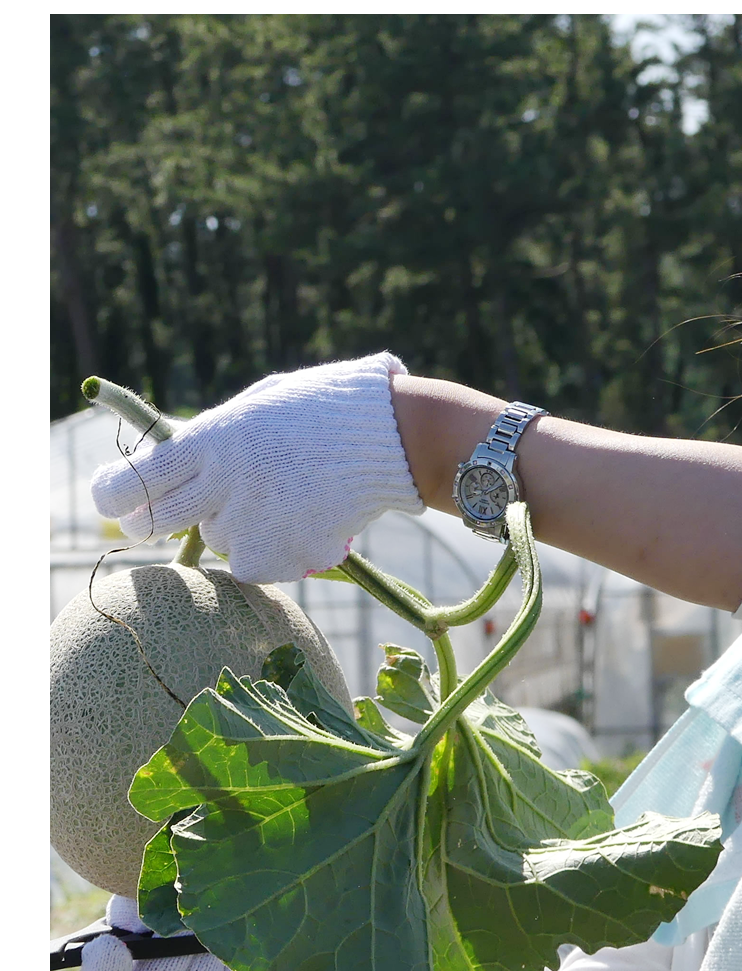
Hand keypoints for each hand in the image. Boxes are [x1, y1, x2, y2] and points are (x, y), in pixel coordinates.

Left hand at [90, 352, 422, 583]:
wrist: (395, 437)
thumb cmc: (331, 408)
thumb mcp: (262, 405)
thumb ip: (218, 435)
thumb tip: (178, 459)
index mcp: (210, 440)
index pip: (133, 480)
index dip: (118, 496)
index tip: (121, 500)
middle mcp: (221, 485)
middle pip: (162, 519)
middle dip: (163, 518)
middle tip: (192, 510)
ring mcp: (251, 524)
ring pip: (221, 540)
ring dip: (241, 528)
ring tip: (287, 500)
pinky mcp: (282, 556)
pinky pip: (260, 565)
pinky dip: (278, 552)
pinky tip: (309, 523)